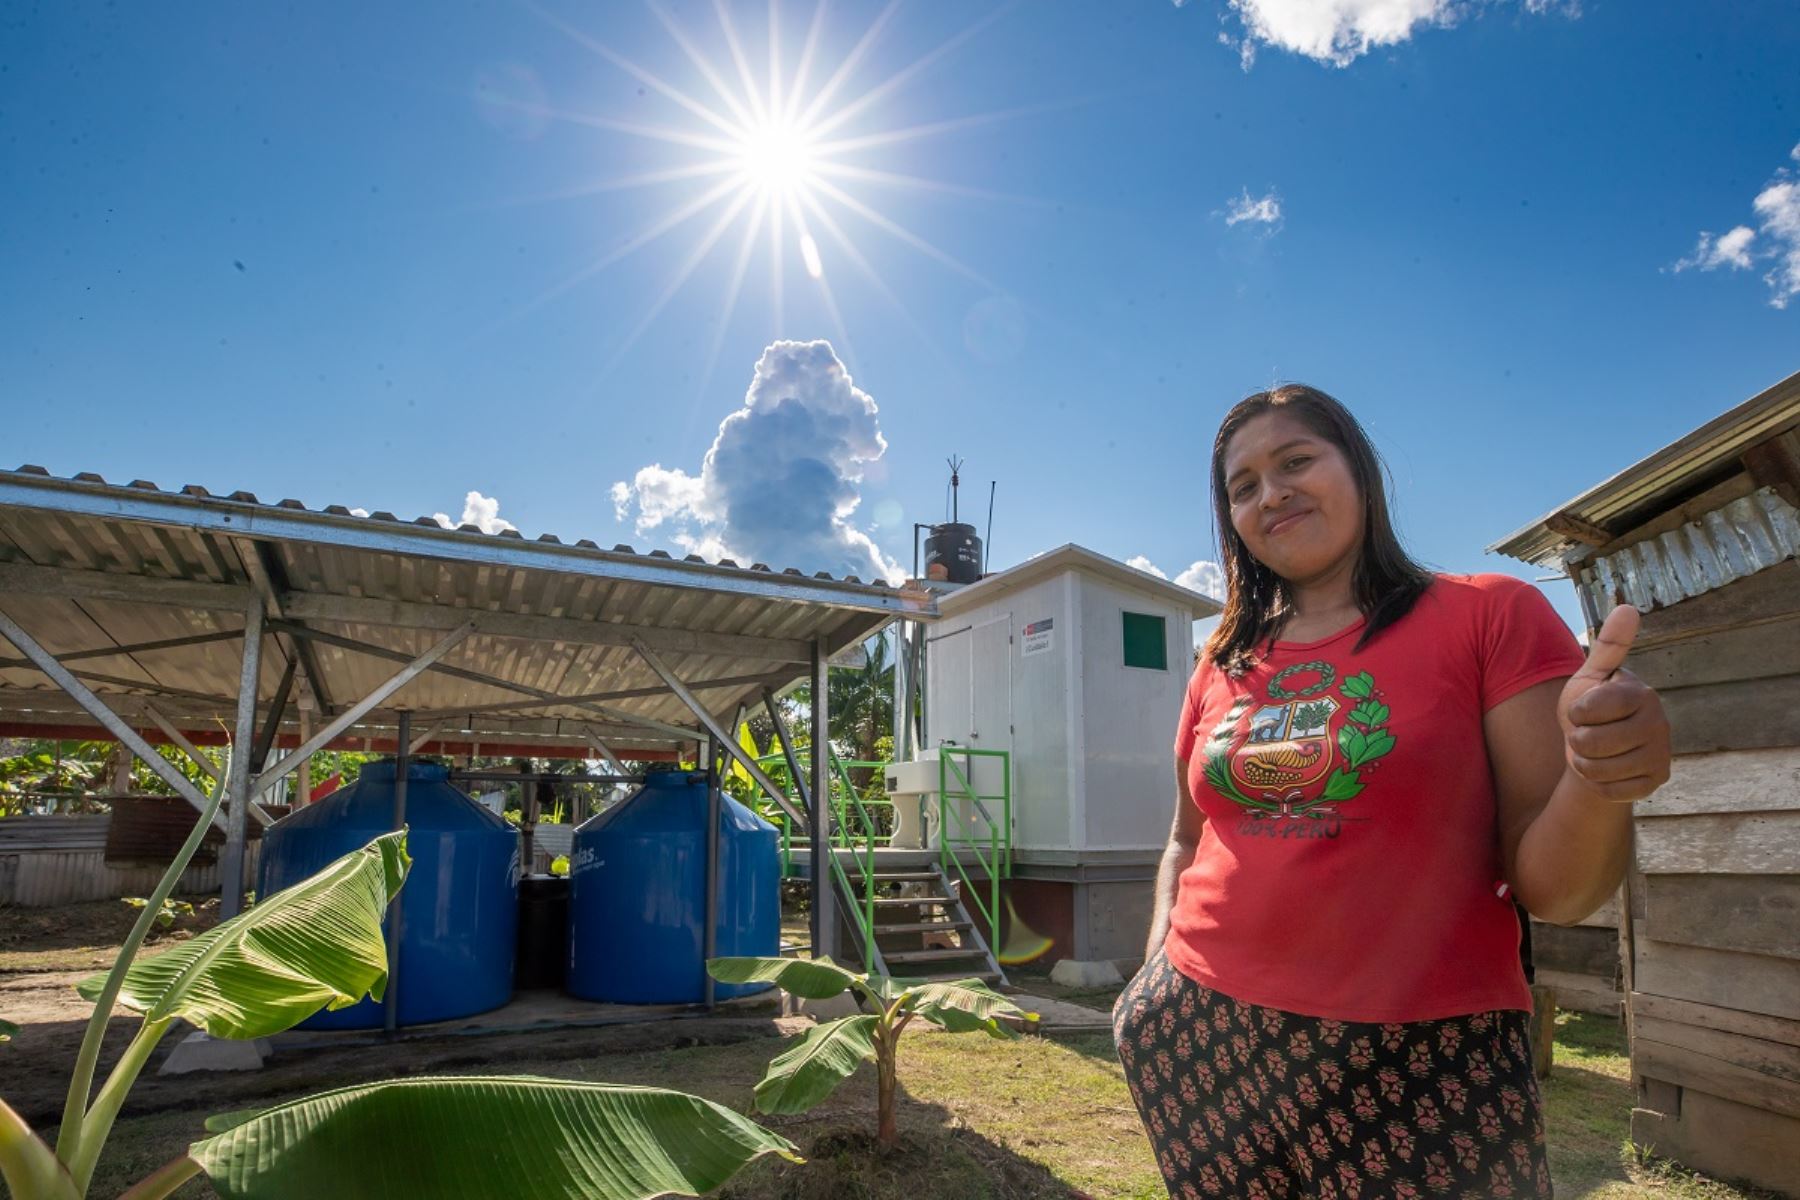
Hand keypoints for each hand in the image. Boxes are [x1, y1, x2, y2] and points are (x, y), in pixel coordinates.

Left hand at [1557, 604, 1671, 802]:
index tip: (1581, 710)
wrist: (1599, 751)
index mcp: (1641, 693)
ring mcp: (1661, 753)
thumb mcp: (1590, 677)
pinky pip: (1609, 790)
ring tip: (1593, 752)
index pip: (1589, 709)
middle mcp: (1659, 722)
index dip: (1575, 713)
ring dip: (1583, 763)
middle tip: (1586, 734)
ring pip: (1598, 769)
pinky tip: (1605, 771)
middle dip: (1576, 740)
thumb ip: (1607, 647)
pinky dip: (1596, 783)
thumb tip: (1628, 608)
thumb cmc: (1591, 709)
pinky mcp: (1656, 781)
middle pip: (1591, 742)